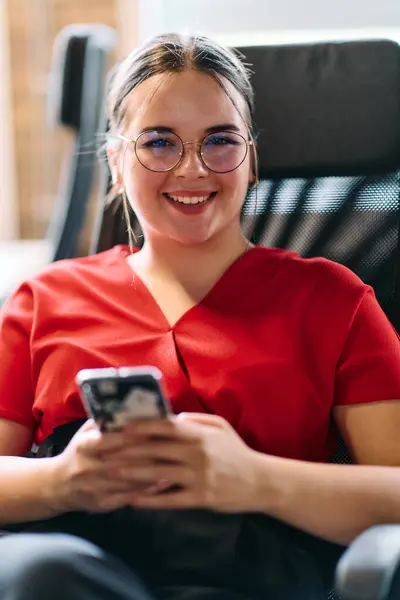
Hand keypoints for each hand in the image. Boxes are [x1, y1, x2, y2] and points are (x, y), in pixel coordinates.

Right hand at [50, 419, 169, 513]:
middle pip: (124, 461)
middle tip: (173, 448)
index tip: (155, 430)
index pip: (112, 439)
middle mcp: (88, 467)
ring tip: (174, 465)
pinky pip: (129, 498)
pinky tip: (164, 484)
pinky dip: (147, 491)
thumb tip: (132, 408)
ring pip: (129, 481)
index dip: (135, 435)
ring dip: (153, 474)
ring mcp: (94, 488)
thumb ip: (106, 422)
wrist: (56, 485)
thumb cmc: (79, 452)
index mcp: (84, 446)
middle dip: (149, 454)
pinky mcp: (101, 504)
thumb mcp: (86, 433)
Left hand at [112, 413, 261, 512]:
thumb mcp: (220, 427)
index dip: (142, 427)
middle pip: (156, 450)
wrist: (261, 481)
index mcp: (200, 434)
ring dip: (132, 473)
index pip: (166, 427)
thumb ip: (195, 421)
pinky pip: (170, 500)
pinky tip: (133, 500)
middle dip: (129, 450)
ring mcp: (198, 477)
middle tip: (106, 451)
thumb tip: (170, 417)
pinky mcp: (201, 498)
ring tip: (111, 473)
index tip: (121, 428)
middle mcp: (197, 454)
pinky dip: (150, 500)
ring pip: (159, 474)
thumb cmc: (236, 452)